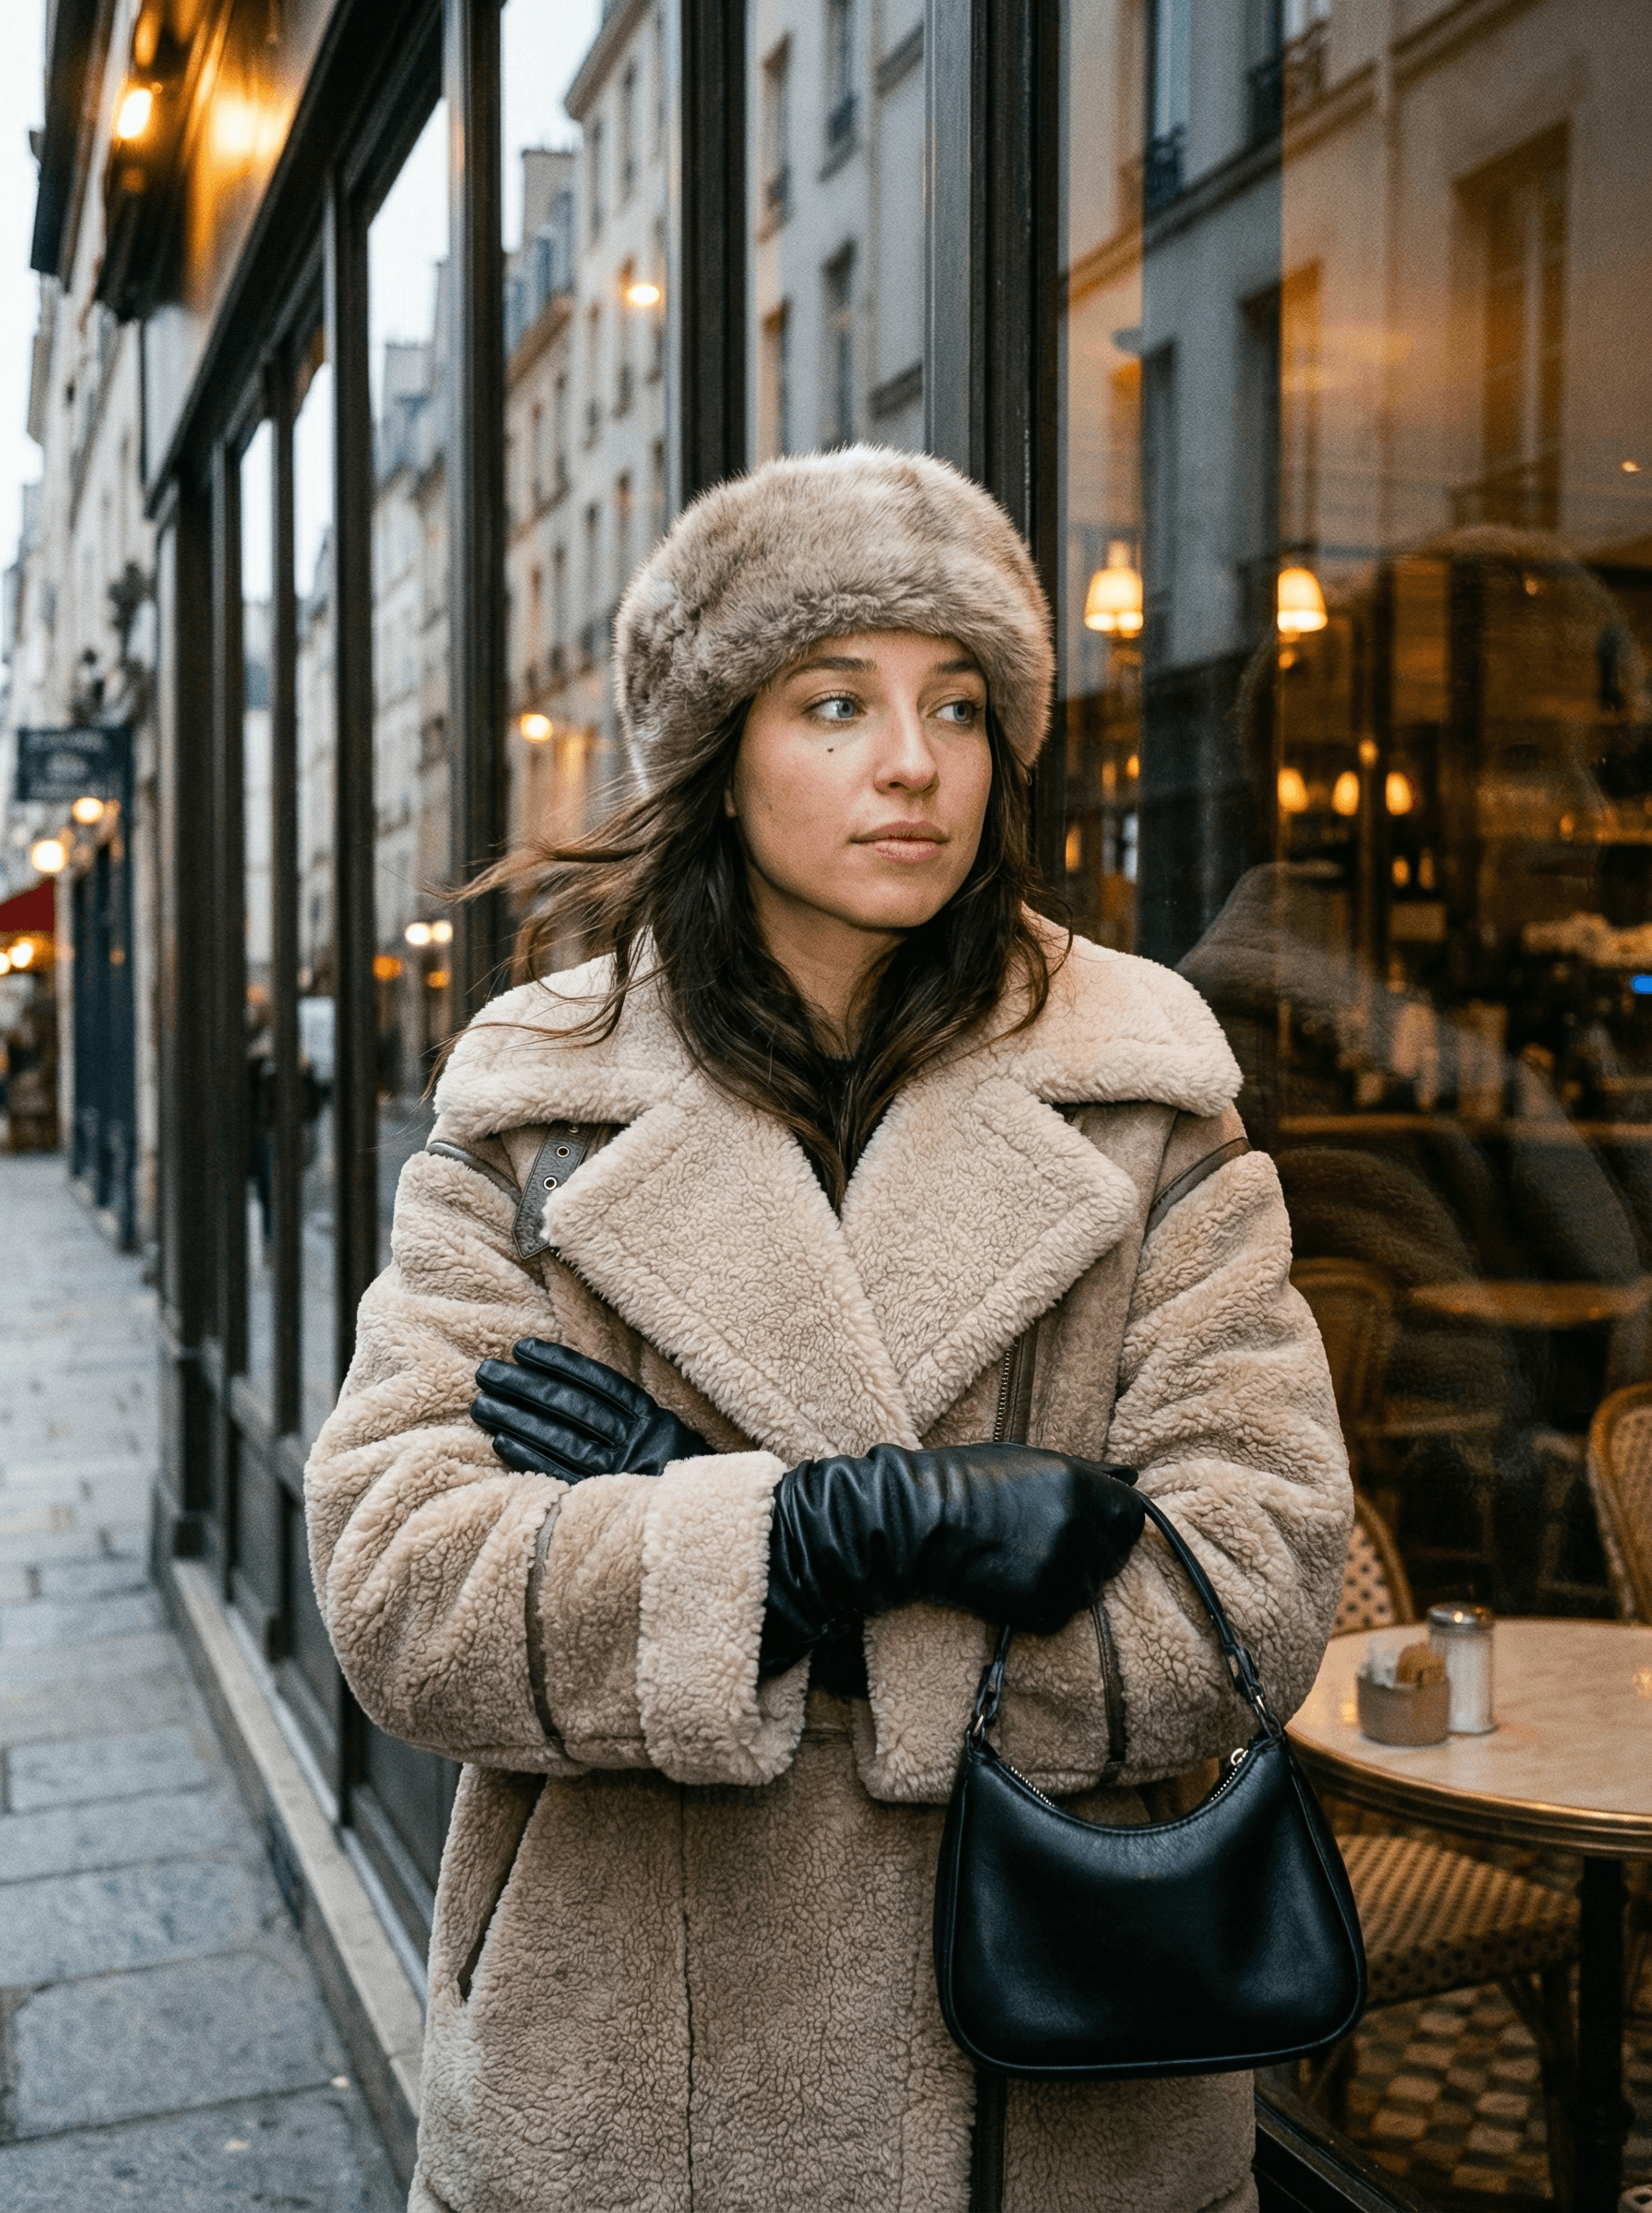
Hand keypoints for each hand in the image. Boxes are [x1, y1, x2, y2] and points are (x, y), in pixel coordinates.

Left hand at [472, 1341, 707, 1481]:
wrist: (705, 1530)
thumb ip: (632, 1419)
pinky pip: (561, 1475)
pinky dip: (530, 1456)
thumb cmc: (679, 1481)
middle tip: (486, 1372)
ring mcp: (620, 1473)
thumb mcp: (668, 1442)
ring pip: (563, 1437)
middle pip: (573, 1406)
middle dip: (526, 1386)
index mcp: (653, 1421)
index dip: (560, 1363)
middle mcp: (639, 1443)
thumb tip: (577, 1389)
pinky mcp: (604, 1503)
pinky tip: (501, 1441)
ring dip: (518, 1418)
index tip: (523, 1348)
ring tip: (482, 1404)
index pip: (600, 1383)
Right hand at [759, 1443, 1143, 1677]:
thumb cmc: (968, 1483)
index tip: (1089, 1525)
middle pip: (1116, 1554)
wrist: (917, 1523)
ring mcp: (1063, 1571)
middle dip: (1093, 1551)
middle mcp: (1079, 1528)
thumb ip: (1088, 1472)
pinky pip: (1062, 1614)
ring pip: (1090, 1587)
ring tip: (1023, 1560)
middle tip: (1046, 1544)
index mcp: (1080, 1486)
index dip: (1113, 1522)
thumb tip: (1133, 1474)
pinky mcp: (1043, 1609)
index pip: (1132, 1515)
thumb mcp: (1030, 1461)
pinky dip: (1043, 1605)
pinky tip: (1011, 1582)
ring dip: (1068, 1579)